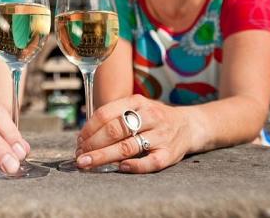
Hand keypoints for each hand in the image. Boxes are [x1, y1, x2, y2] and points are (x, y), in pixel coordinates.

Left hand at [75, 94, 190, 172]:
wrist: (189, 125)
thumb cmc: (154, 118)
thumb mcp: (137, 107)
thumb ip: (115, 116)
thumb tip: (86, 136)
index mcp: (137, 102)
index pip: (106, 113)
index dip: (89, 129)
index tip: (79, 141)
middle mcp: (149, 116)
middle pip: (115, 130)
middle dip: (92, 144)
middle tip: (80, 156)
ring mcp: (160, 135)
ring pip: (128, 146)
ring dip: (104, 156)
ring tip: (88, 163)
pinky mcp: (170, 153)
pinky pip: (150, 162)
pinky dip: (134, 166)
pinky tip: (120, 168)